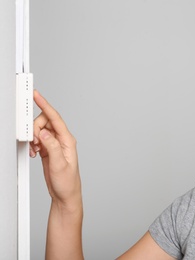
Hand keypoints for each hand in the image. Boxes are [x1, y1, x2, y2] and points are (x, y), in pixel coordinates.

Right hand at [30, 90, 81, 209]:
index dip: (45, 105)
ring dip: (33, 138)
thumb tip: (44, 133)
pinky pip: (37, 139)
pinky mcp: (48, 149)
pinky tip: (34, 153)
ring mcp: (54, 144)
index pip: (55, 118)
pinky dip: (32, 144)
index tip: (36, 95)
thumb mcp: (60, 165)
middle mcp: (62, 140)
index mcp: (68, 140)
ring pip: (39, 131)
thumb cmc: (67, 182)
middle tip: (34, 142)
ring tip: (35, 151)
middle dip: (34, 129)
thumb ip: (52, 147)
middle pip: (44, 122)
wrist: (65, 194)